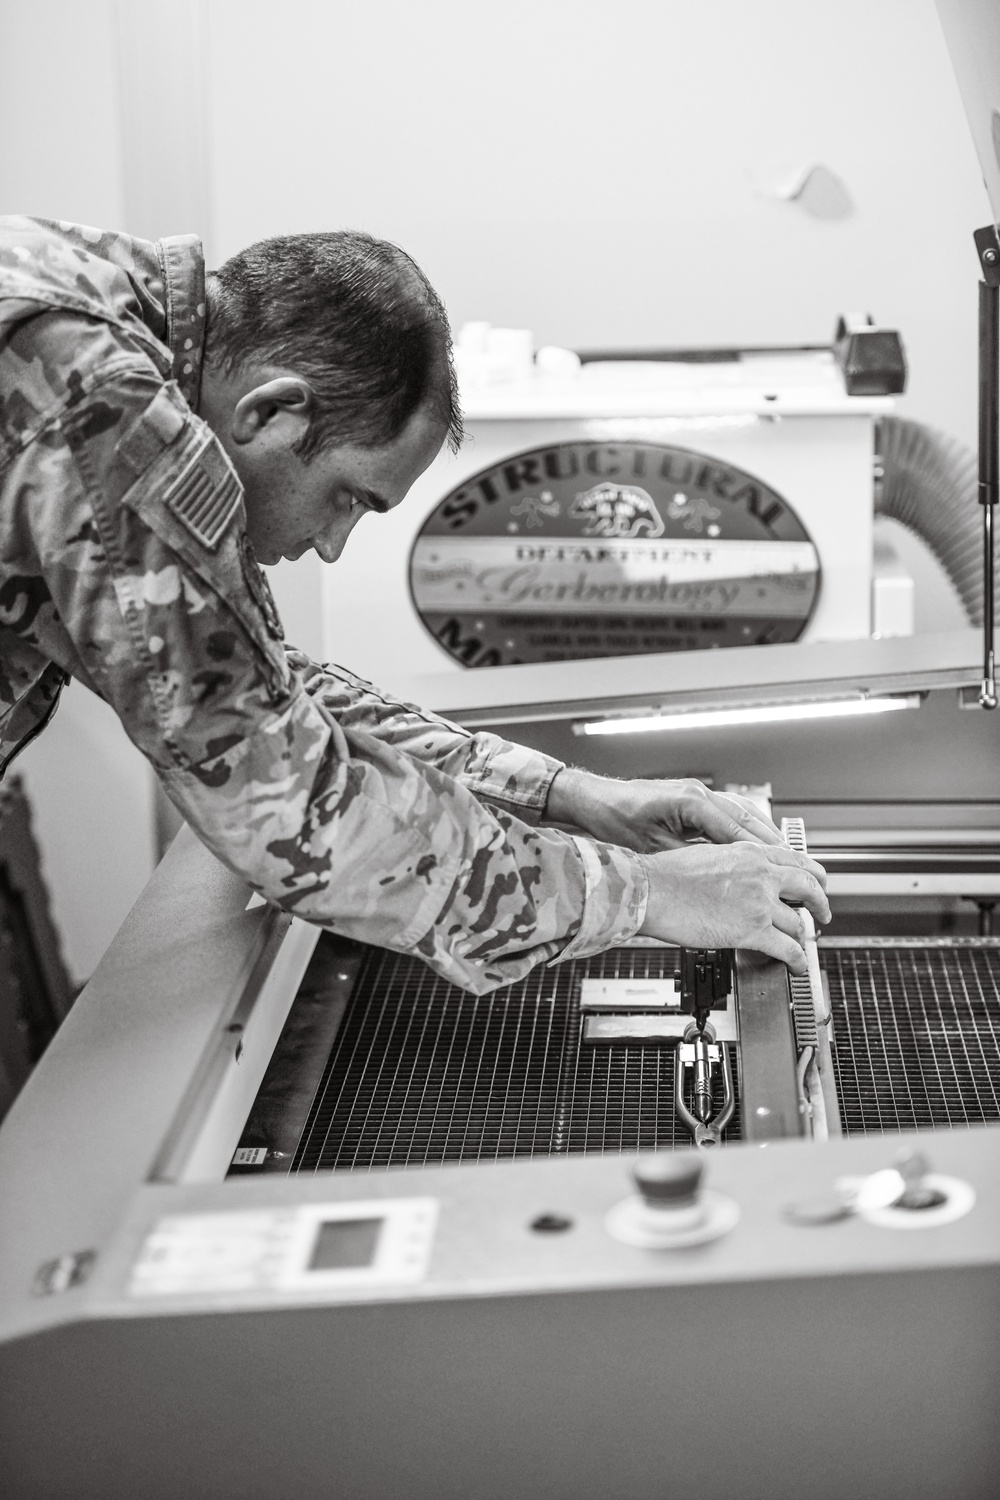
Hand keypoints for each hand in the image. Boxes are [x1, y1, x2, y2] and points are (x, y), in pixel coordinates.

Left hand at [546, 768, 782, 852]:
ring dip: (764, 835)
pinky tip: (757, 846)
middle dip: (774, 843)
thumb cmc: (615, 819)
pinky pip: (728, 813)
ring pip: (743, 814)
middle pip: (748, 819)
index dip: (764, 852)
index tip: (785, 868)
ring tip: (786, 859)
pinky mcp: (692, 799)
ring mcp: (697, 793)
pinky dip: (746, 830)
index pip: (738, 830)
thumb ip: (688, 860)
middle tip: (798, 865)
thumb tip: (718, 879)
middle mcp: (699, 793)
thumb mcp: (653, 848)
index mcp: (691, 802)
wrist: (595, 800)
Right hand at [639, 842, 830, 974]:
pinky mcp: (753, 930)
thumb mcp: (708, 854)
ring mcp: (759, 903)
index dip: (811, 875)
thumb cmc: (667, 874)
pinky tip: (797, 965)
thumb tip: (739, 877)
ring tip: (800, 945)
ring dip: (802, 936)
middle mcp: (761, 875)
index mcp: (750, 853)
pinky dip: (798, 960)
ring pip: (797, 922)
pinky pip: (788, 948)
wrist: (652, 890)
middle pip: (809, 887)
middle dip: (820, 903)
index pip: (795, 861)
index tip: (814, 884)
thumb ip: (733, 862)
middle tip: (822, 912)